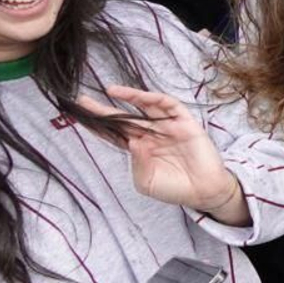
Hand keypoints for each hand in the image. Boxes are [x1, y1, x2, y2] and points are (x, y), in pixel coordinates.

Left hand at [75, 85, 243, 217]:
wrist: (203, 192)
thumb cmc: (174, 189)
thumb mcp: (146, 182)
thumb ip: (137, 163)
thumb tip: (133, 142)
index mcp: (139, 149)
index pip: (115, 134)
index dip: (98, 125)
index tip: (80, 116)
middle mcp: (152, 135)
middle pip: (125, 118)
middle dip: (104, 109)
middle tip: (83, 101)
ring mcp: (168, 128)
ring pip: (146, 107)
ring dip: (130, 96)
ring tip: (111, 90)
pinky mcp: (185, 123)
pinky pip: (169, 106)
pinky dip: (154, 100)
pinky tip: (140, 96)